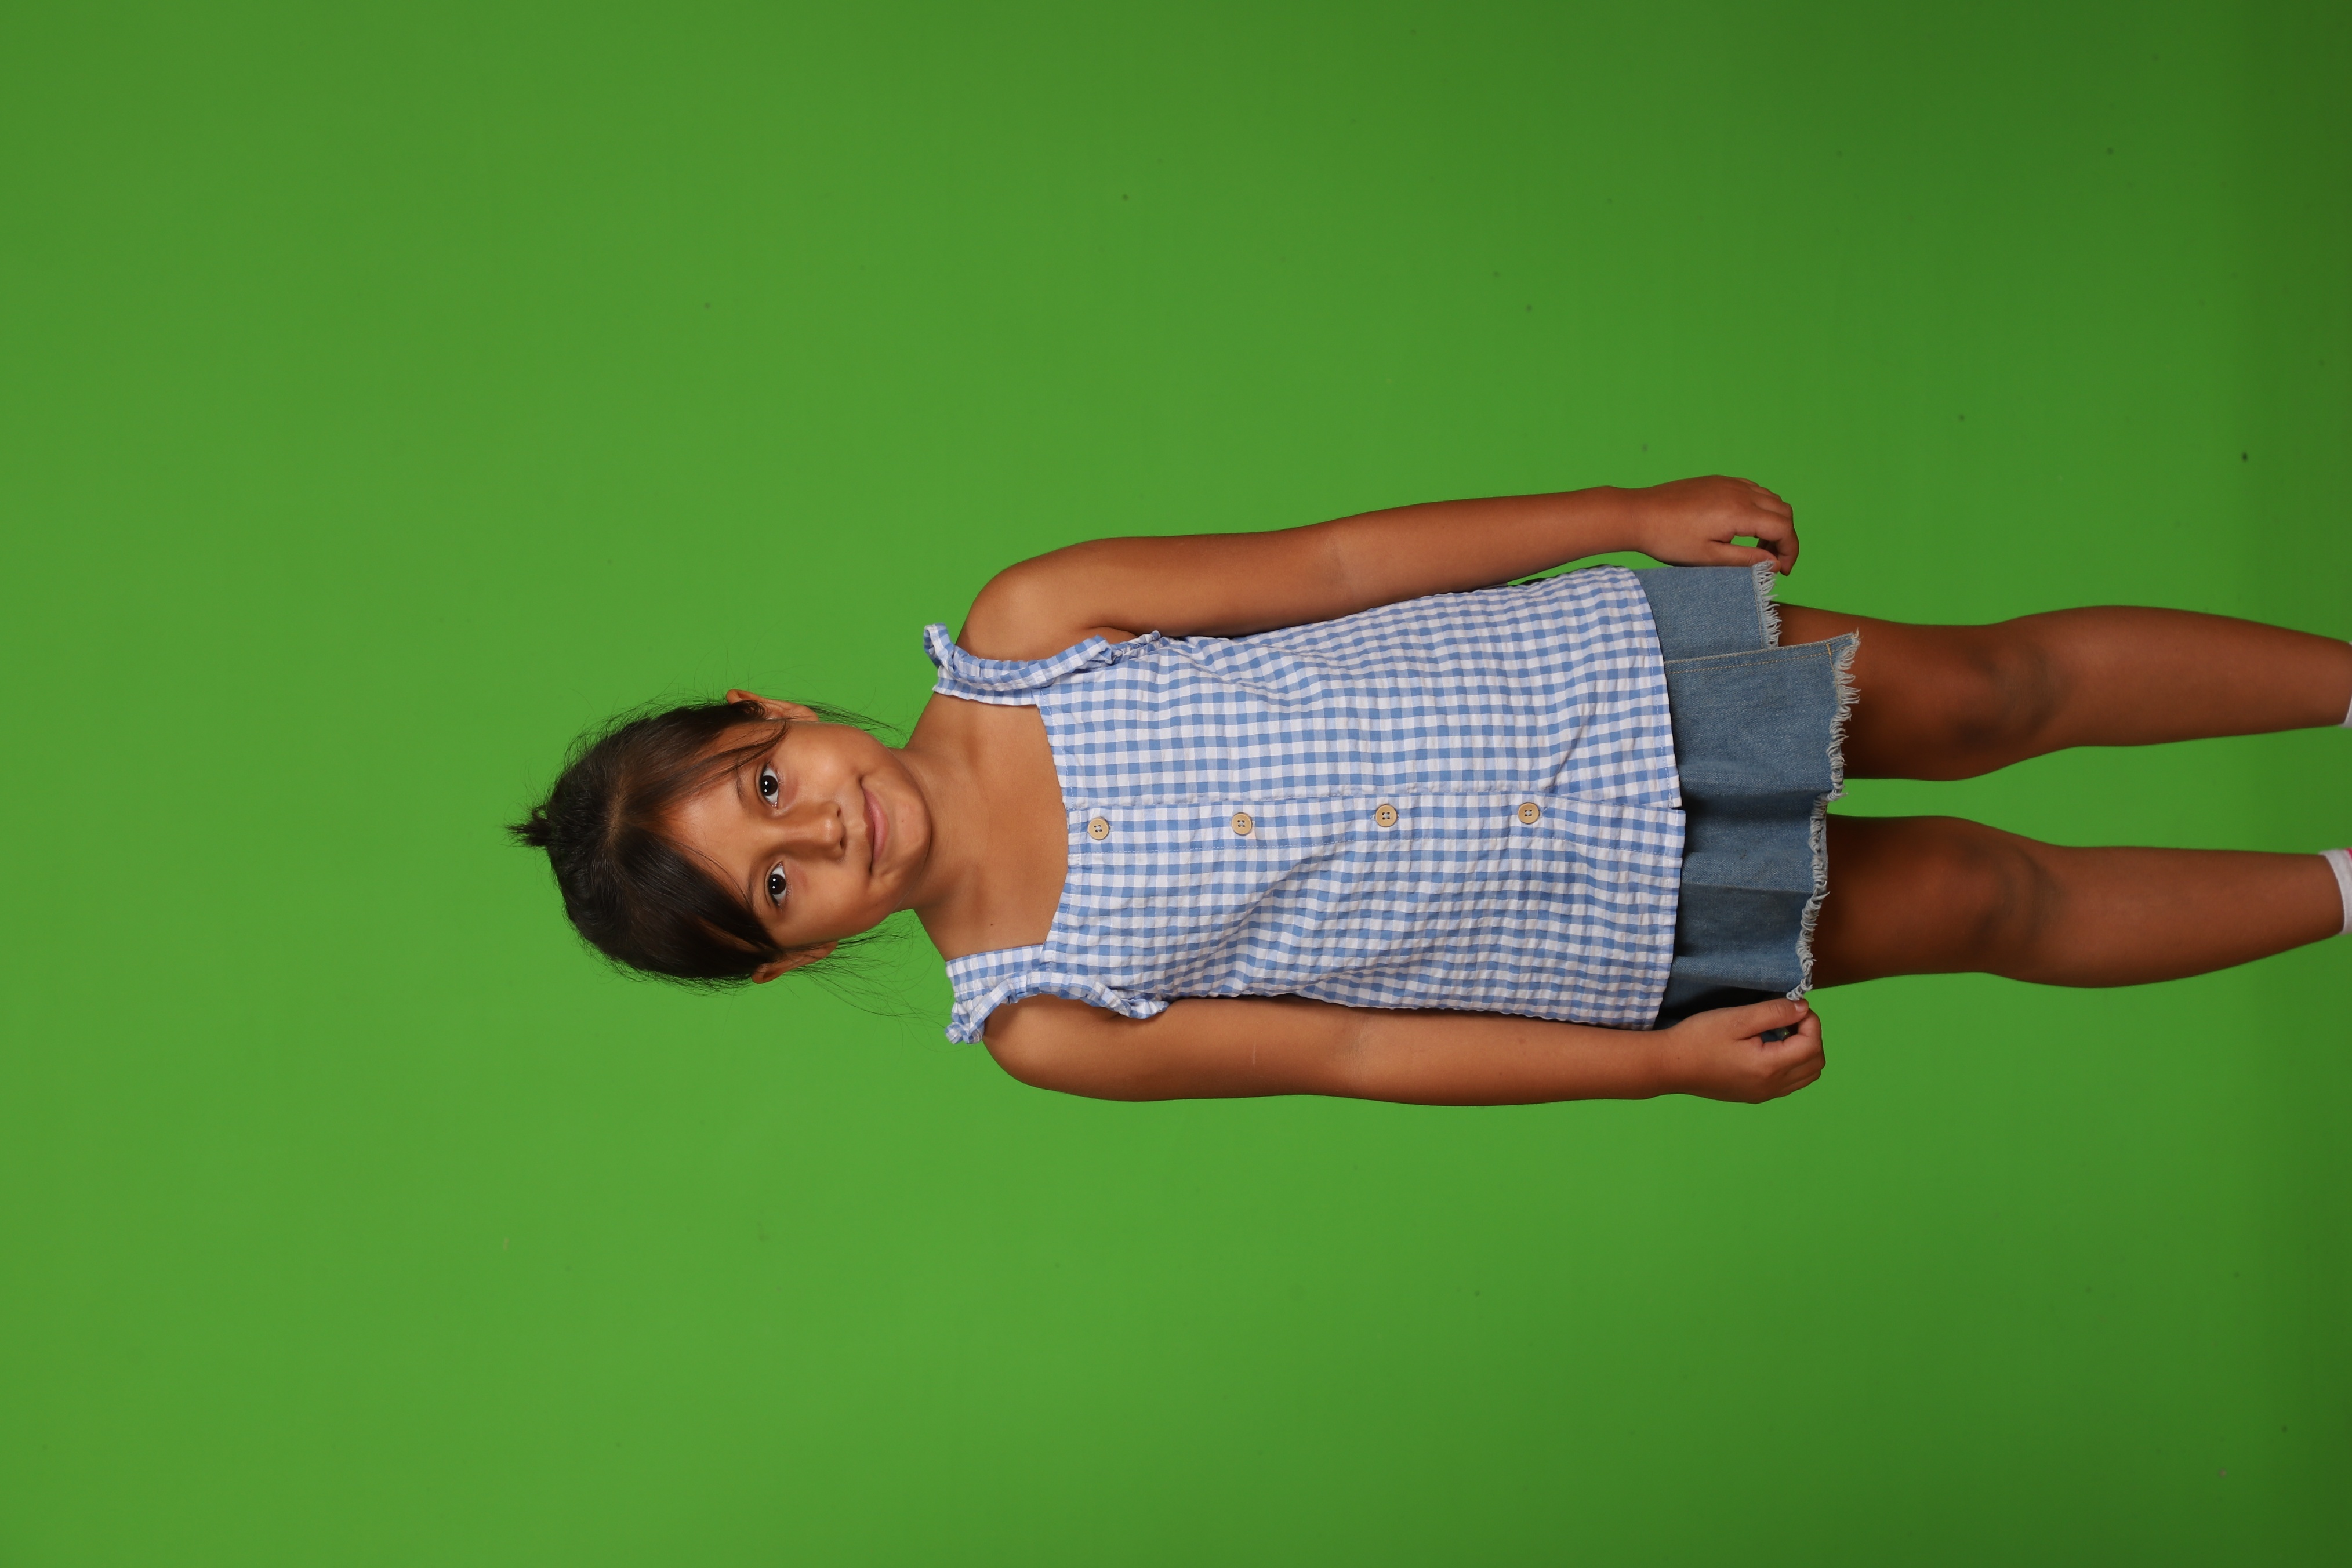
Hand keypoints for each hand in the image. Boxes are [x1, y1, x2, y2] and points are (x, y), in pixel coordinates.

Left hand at [1630, 476, 1798, 573]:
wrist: (1639, 514)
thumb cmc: (1669, 539)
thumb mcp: (1709, 557)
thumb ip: (1746, 560)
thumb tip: (1775, 564)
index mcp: (1739, 512)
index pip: (1784, 528)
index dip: (1790, 551)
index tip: (1782, 571)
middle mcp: (1740, 492)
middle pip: (1783, 511)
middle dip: (1785, 537)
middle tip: (1773, 561)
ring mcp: (1729, 483)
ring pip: (1770, 498)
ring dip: (1774, 522)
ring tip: (1758, 547)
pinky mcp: (1719, 481)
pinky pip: (1753, 490)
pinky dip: (1760, 508)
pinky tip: (1744, 527)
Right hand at [1651, 997, 1823, 1102]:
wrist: (1669, 1066)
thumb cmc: (1699, 1039)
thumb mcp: (1736, 1018)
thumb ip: (1774, 1012)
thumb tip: (1803, 1008)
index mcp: (1770, 1067)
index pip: (1813, 1045)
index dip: (1810, 1021)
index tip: (1791, 1006)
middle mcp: (1772, 1086)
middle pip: (1815, 1063)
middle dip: (1810, 1036)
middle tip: (1787, 1018)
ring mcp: (1764, 1094)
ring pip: (1805, 1076)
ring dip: (1803, 1051)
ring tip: (1780, 1033)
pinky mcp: (1754, 1095)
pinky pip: (1789, 1083)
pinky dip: (1791, 1064)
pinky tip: (1768, 1048)